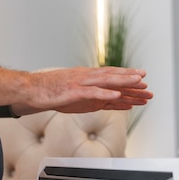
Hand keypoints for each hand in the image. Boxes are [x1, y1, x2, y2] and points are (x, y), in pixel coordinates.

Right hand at [0, 65, 151, 115]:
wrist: (31, 89)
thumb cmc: (50, 92)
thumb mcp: (76, 95)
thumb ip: (93, 98)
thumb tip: (111, 102)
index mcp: (86, 77)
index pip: (111, 77)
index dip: (127, 78)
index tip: (143, 80)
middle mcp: (85, 77)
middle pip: (112, 77)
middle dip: (131, 81)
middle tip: (147, 84)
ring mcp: (79, 82)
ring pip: (106, 81)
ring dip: (123, 82)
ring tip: (139, 83)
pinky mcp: (72, 91)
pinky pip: (92, 93)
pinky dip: (105, 94)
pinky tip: (117, 96)